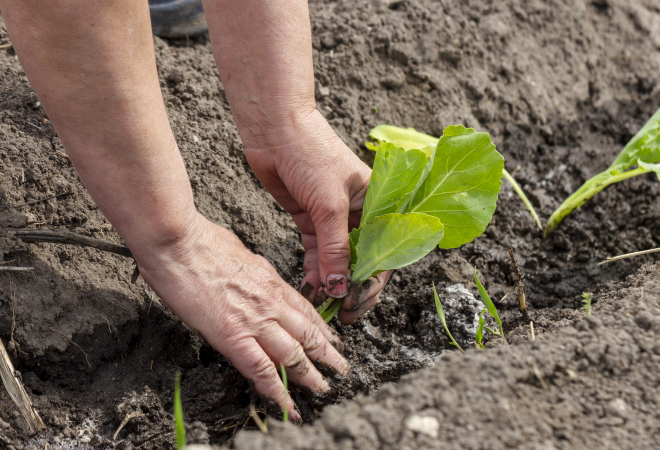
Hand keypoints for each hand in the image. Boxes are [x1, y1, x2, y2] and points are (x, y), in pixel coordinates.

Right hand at [133, 213, 347, 420]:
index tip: (333, 339)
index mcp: (270, 280)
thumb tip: (250, 272)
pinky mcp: (234, 336)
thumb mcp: (240, 251)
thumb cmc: (198, 241)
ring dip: (311, 376)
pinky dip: (277, 391)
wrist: (177, 242)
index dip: (322, 327)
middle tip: (341, 368)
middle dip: (328, 354)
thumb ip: (251, 268)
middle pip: (308, 333)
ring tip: (324, 390)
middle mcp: (270, 301)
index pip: (305, 308)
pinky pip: (262, 369)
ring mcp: (256, 319)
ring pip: (294, 353)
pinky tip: (288, 406)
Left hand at [242, 110, 390, 323]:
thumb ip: (335, 248)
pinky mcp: (310, 220)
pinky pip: (317, 254)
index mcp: (378, 204)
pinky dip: (313, 272)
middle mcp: (360, 214)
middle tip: (343, 314)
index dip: (374, 281)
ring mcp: (334, 219)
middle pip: (364, 261)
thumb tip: (341, 288)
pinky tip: (309, 288)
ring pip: (338, 261)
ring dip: (332, 284)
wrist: (274, 129)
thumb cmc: (311, 153)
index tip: (358, 303)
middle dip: (354, 289)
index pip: (385, 252)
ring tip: (324, 306)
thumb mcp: (329, 204)